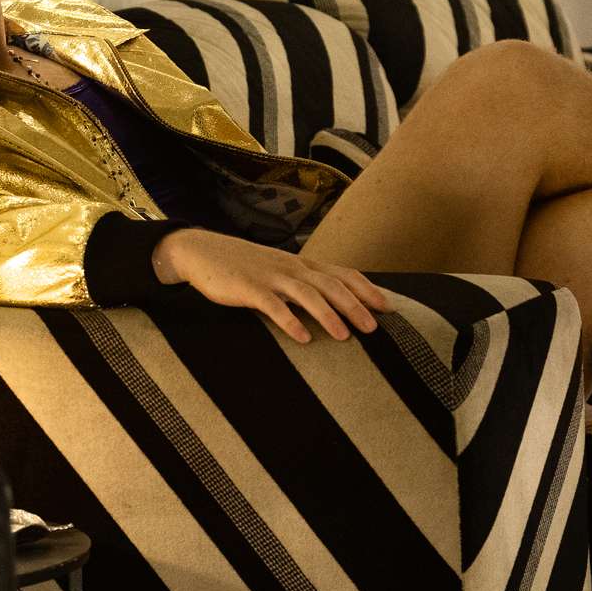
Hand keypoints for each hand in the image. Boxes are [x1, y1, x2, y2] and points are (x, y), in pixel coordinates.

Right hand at [151, 229, 390, 343]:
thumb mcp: (279, 271)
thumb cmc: (245, 267)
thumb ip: (303, 284)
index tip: (388, 308)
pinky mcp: (248, 288)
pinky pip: (273, 306)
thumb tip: (333, 305)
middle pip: (331, 285)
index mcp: (302, 265)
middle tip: (375, 328)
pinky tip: (303, 338)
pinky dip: (290, 321)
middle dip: (355, 306)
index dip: (367, 290)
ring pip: (307, 294)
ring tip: (345, 336)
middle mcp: (292, 268)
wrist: (202, 252)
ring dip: (329, 315)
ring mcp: (271, 277)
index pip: (343, 274)